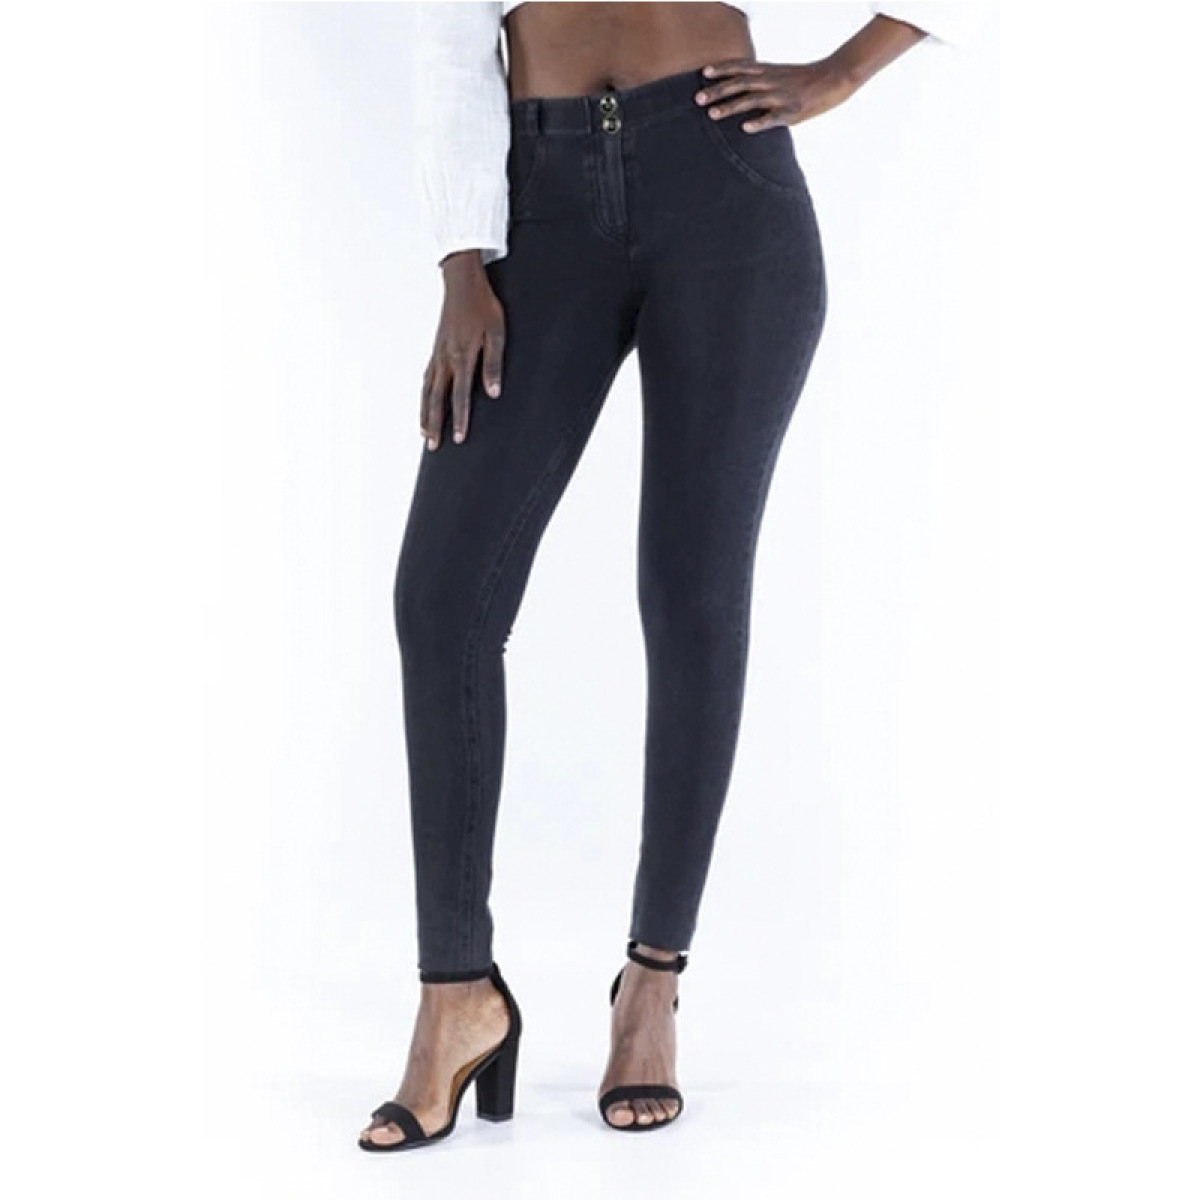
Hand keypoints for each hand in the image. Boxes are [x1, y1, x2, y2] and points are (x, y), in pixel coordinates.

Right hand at [421, 251, 504, 449]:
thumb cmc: (483, 306)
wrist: (462, 282)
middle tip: (434, 446)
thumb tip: (494, 393)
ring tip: (425, 434)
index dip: (461, 418)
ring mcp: (437, 354)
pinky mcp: (435, 350)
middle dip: (435, 424)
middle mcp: (445, 359)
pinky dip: (423, 396)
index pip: (460, 395)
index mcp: (462, 356)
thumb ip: (494, 364)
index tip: (460, 438)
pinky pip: (426, 378)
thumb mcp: (497, 332)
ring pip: (427, 391)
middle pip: (437, 399)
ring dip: (425, 414)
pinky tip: (424, 405)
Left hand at [693, 58, 860, 130]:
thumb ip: (761, 79)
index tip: (704, 72)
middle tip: (698, 99)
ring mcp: (781, 96)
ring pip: (751, 100)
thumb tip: (741, 87)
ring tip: (712, 114)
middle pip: (740, 83)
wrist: (834, 78)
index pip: (741, 67)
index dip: (722, 69)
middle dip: (718, 90)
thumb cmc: (805, 80)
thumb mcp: (781, 73)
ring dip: (730, 107)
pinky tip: (745, 128)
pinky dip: (759, 122)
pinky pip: (773, 118)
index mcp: (769, 71)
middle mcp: (772, 81)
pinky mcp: (792, 112)